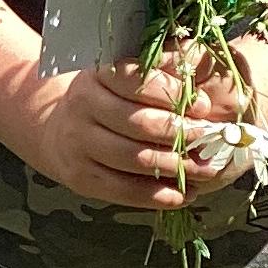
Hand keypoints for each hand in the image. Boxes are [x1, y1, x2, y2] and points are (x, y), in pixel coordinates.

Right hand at [26, 58, 247, 209]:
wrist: (57, 130)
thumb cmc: (108, 101)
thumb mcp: (128, 78)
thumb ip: (164, 71)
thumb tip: (202, 76)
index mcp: (97, 76)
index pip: (137, 81)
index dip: (174, 93)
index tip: (203, 106)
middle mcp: (83, 108)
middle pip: (139, 123)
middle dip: (181, 133)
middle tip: (210, 141)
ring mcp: (78, 144)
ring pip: (133, 159)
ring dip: (175, 166)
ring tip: (204, 170)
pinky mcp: (80, 177)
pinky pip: (123, 190)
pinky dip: (156, 195)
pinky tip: (181, 195)